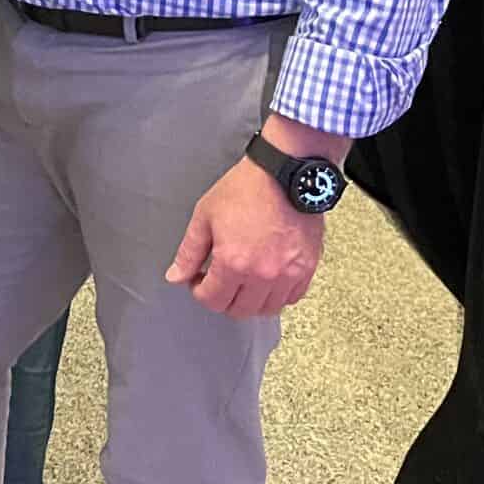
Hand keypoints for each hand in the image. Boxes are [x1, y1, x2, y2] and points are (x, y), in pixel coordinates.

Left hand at [164, 157, 325, 318]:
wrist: (285, 173)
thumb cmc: (246, 189)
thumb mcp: (205, 216)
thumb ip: (189, 252)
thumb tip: (176, 276)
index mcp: (233, 262)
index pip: (212, 300)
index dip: (199, 291)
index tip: (199, 279)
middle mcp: (262, 275)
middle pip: (239, 310)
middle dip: (223, 299)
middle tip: (218, 279)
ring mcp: (288, 274)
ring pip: (267, 309)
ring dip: (250, 300)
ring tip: (243, 279)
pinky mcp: (307, 268)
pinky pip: (291, 297)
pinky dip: (277, 294)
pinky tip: (267, 277)